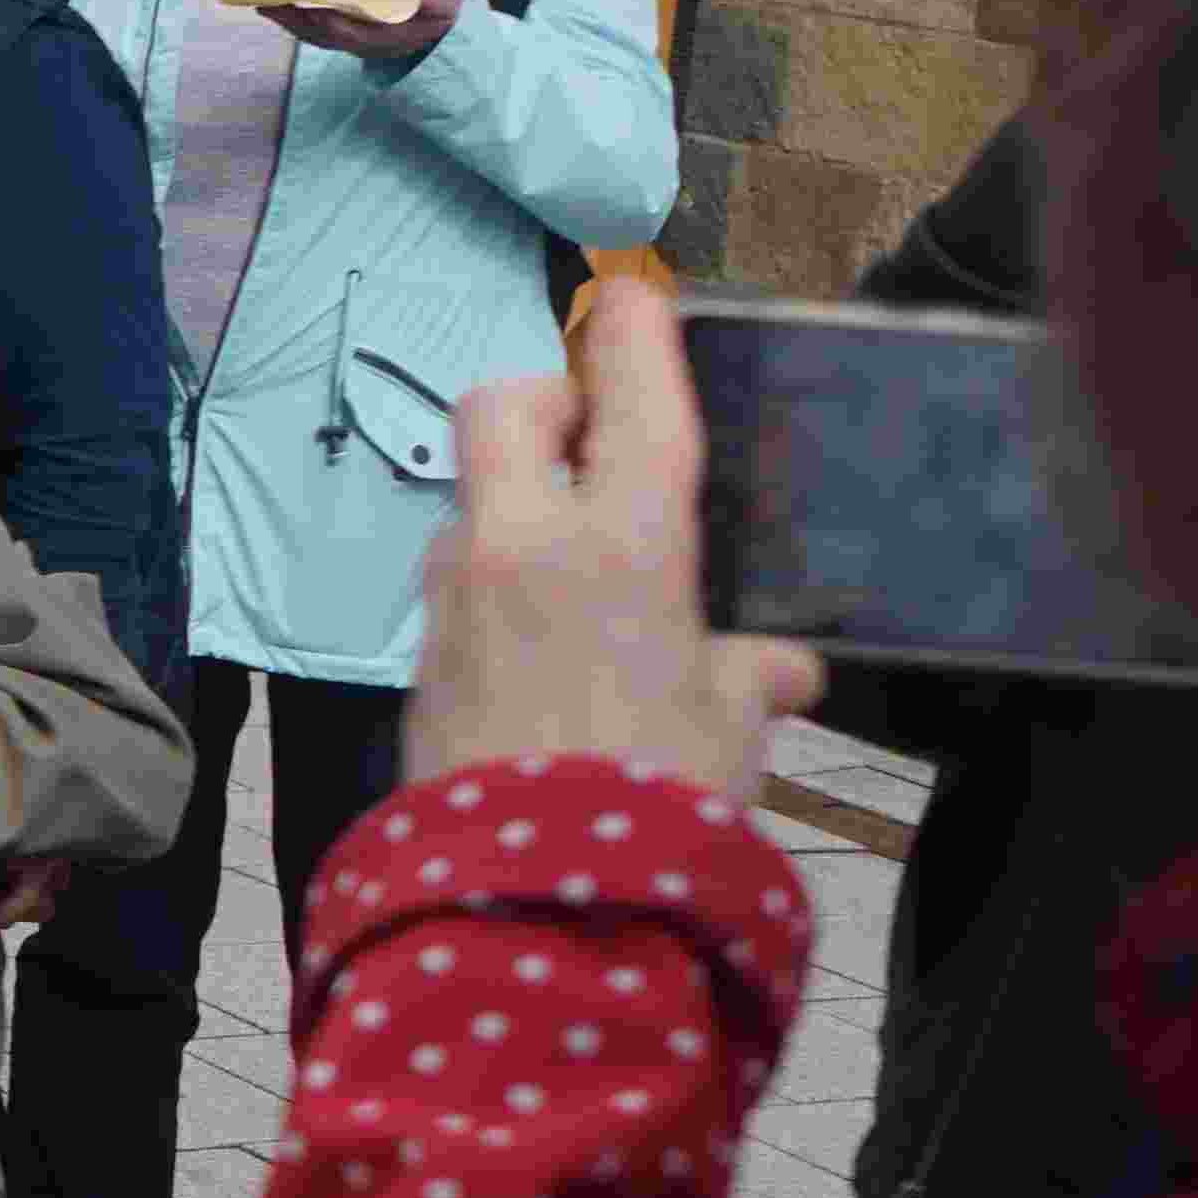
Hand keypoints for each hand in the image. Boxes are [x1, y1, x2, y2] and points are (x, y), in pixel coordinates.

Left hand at [266, 0, 464, 64]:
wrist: (435, 30)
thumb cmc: (436, 11)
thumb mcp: (446, 5)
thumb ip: (442, 2)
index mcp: (387, 39)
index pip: (355, 34)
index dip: (333, 22)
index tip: (313, 8)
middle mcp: (364, 45)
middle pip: (325, 34)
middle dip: (298, 19)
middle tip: (270, 2)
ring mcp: (351, 42)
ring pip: (313, 33)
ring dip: (287, 19)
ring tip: (261, 2)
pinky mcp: (341, 35)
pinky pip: (310, 30)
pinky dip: (291, 19)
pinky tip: (271, 6)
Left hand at [411, 278, 818, 804]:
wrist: (531, 903)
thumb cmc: (657, 805)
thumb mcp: (731, 730)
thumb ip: (746, 675)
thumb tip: (776, 665)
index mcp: (619, 545)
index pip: (631, 401)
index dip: (636, 337)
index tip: (634, 294)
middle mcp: (520, 547)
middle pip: (504, 406)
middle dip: (547, 398)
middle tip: (597, 437)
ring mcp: (454, 597)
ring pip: (474, 496)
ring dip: (520, 501)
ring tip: (586, 560)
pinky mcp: (421, 654)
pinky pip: (459, 582)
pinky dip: (500, 583)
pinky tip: (549, 641)